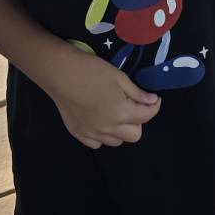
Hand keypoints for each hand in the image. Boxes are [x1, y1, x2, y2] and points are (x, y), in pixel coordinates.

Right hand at [47, 48, 161, 148]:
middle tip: (133, 106)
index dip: (154, 106)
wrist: (61, 73)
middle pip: (134, 135)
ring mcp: (92, 134)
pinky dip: (103, 135)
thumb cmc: (93, 71)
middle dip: (138, 121)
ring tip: (115, 113)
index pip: (146, 116)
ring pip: (116, 142)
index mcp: (121, 113)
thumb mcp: (119, 78)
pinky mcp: (78, 134)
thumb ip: (137, 93)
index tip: (154, 99)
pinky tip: (100, 120)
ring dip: (121, 130)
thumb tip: (152, 101)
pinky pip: (97, 144)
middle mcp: (108, 129)